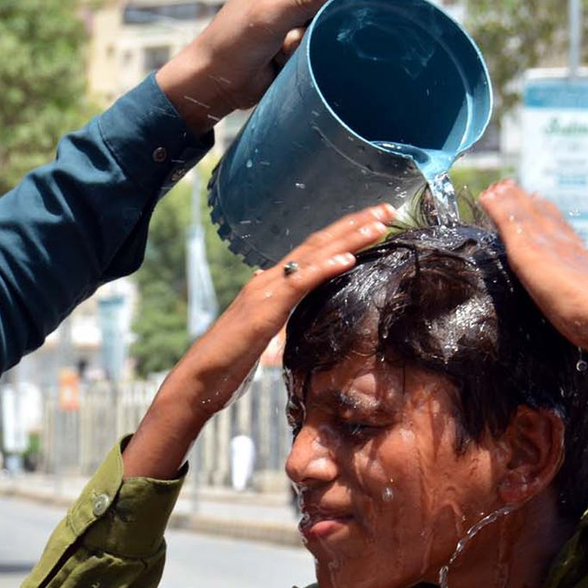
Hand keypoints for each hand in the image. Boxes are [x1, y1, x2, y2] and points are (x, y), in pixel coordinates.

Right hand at [123, 206, 392, 478]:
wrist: (199, 380)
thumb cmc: (228, 362)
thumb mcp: (261, 333)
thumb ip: (275, 314)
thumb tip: (285, 300)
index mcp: (271, 284)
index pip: (314, 251)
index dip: (345, 234)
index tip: (376, 221)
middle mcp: (269, 279)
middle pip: (319, 243)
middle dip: (356, 224)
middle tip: (389, 208)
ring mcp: (266, 290)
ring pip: (313, 255)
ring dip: (349, 238)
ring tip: (379, 223)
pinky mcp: (265, 309)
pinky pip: (300, 283)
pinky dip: (326, 268)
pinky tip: (349, 259)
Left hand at [155, 0, 339, 134]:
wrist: (216, 83)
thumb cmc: (232, 46)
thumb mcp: (270, 18)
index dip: (325, 1)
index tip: (307, 23)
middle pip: (326, 1)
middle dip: (313, 25)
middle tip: (288, 39)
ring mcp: (288, 9)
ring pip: (322, 24)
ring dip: (306, 42)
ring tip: (281, 49)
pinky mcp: (290, 33)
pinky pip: (313, 41)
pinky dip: (302, 52)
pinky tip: (281, 57)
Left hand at [478, 180, 587, 366]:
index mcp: (586, 260)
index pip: (564, 233)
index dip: (551, 218)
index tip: (541, 202)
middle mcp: (566, 247)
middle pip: (542, 219)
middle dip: (526, 204)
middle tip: (510, 187)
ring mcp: (547, 246)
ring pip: (523, 216)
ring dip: (508, 201)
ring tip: (495, 187)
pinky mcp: (528, 251)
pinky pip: (507, 224)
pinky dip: (496, 209)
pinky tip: (486, 197)